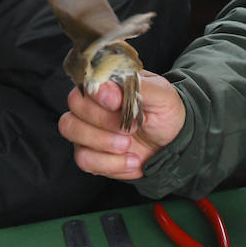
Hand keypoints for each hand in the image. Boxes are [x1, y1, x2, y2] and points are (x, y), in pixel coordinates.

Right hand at [58, 69, 184, 179]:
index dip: (98, 94)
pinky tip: (131, 160)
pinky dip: (110, 163)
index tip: (115, 102)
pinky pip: (84, 159)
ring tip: (128, 145)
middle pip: (75, 107)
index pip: (87, 83)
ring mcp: (86, 129)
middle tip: (131, 127)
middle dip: (103, 120)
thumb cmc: (165, 111)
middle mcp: (91, 104)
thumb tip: (111, 89)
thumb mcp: (161, 95)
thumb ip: (137, 87)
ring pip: (72, 131)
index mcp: (109, 83)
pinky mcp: (89, 153)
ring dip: (103, 142)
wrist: (173, 140)